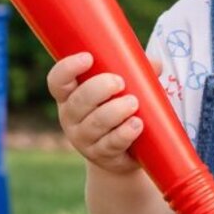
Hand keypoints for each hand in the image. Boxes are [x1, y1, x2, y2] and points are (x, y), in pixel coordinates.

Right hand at [46, 51, 162, 174]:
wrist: (122, 154)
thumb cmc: (118, 111)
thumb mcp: (121, 91)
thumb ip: (135, 74)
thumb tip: (156, 64)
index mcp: (70, 95)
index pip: (58, 81)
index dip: (68, 68)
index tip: (88, 57)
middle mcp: (70, 117)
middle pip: (78, 102)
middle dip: (98, 89)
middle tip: (119, 82)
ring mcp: (84, 139)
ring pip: (95, 124)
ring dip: (114, 111)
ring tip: (133, 102)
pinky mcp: (102, 155)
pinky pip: (111, 144)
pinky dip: (124, 133)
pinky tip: (137, 125)